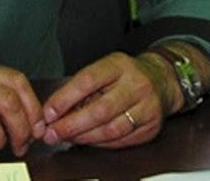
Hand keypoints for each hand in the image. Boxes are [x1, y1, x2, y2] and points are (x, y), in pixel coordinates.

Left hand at [39, 51, 175, 148]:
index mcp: (118, 65)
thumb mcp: (104, 69)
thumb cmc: (125, 75)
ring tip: (67, 138)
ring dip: (84, 137)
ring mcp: (147, 106)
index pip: (87, 81)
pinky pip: (121, 140)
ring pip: (111, 129)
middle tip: (52, 133)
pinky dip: (100, 143)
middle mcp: (136, 84)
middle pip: (100, 110)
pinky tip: (88, 140)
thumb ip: (81, 88)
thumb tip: (55, 111)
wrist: (161, 80)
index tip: (48, 113)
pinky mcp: (151, 126)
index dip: (64, 99)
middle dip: (71, 125)